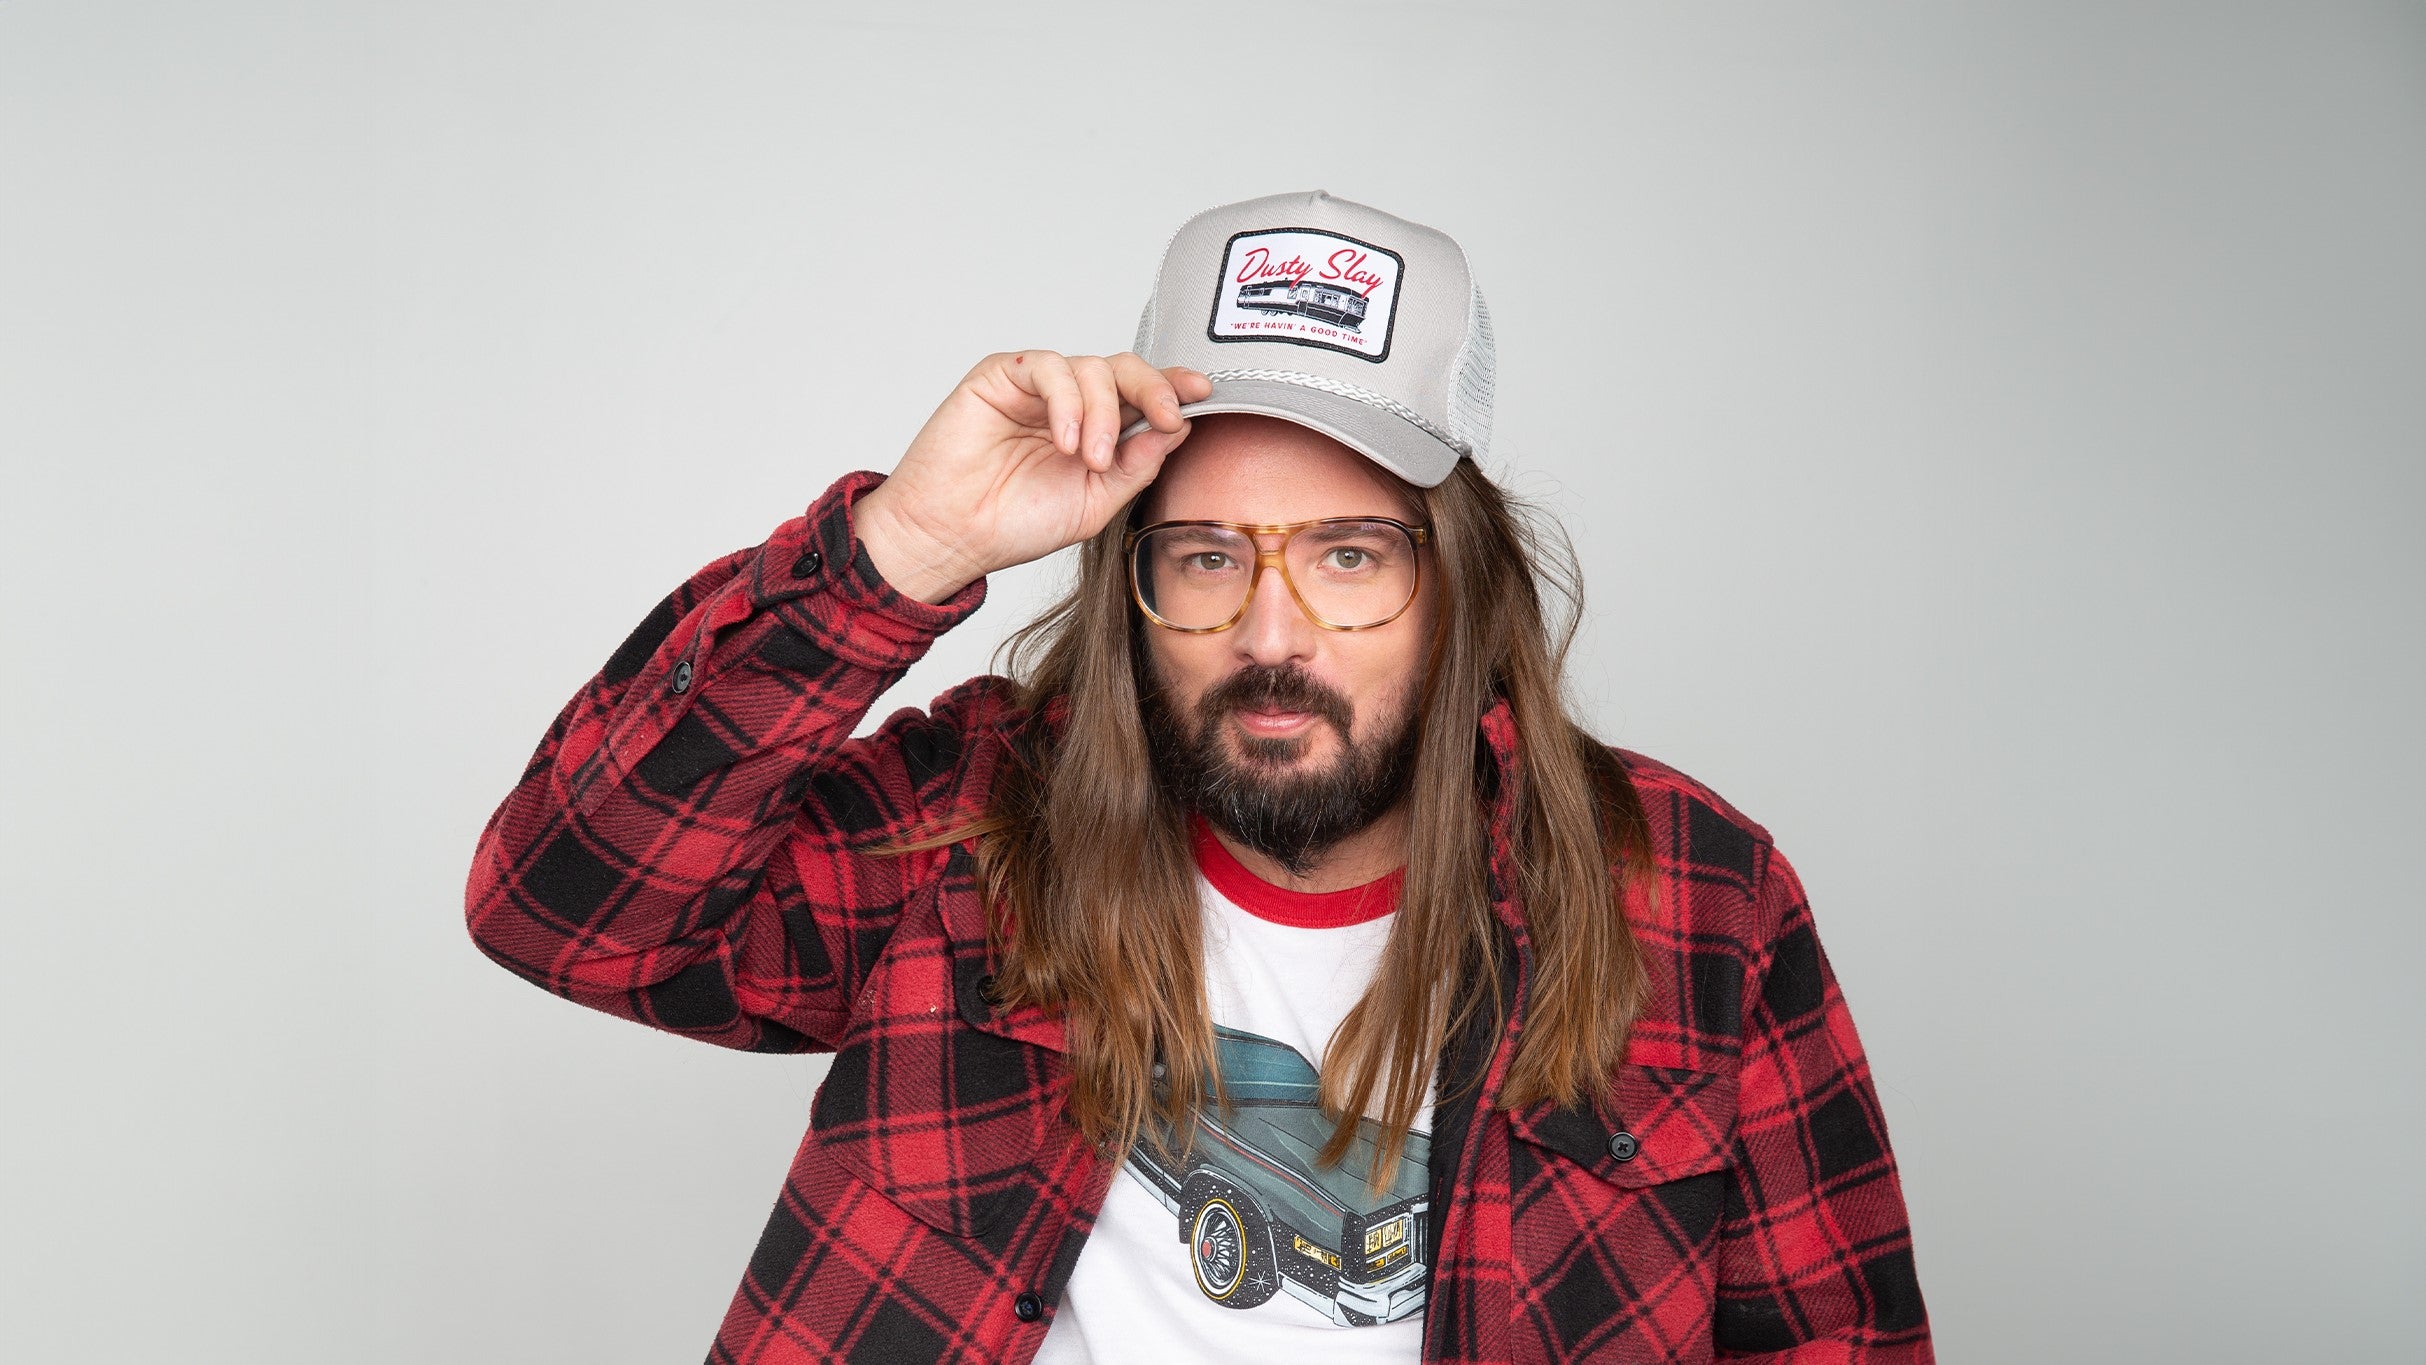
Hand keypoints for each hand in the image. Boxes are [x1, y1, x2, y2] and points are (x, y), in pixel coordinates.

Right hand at [853, 351, 1210, 603]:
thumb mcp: (1097, 503)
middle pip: (1126, 369)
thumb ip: (1138, 466)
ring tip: (1091, 459)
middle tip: (1165, 420)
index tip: (1203, 394)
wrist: (954, 535)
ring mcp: (1037, 388)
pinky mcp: (1002, 376)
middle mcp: (1071, 403)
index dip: (1174, 388)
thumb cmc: (1017, 523)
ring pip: (1092, 368)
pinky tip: (1066, 441)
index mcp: (1098, 429)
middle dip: (1155, 389)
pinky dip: (1067, 403)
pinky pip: (1050, 368)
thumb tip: (1179, 427)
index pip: (1143, 396)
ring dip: (1104, 413)